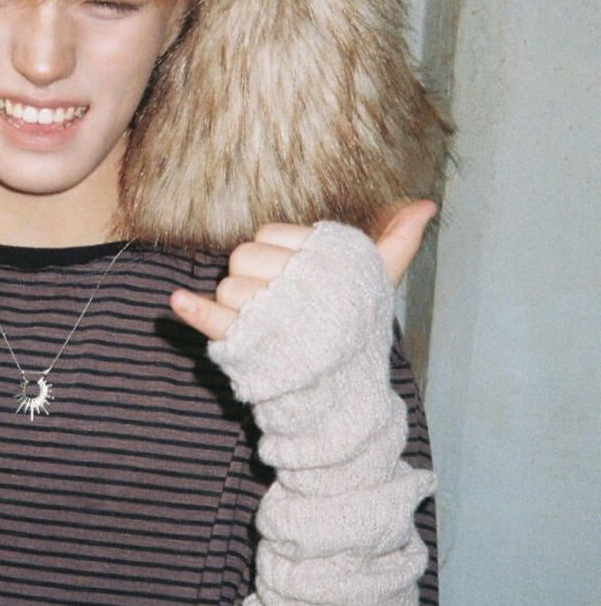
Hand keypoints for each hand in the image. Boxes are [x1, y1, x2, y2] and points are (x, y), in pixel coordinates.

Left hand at [169, 200, 436, 341]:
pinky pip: (210, 317)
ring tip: (261, 323)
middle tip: (277, 303)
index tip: (293, 278)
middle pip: (244, 257)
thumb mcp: (377, 284)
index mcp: (325, 264)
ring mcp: (269, 318)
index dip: (275, 254)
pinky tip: (178, 300)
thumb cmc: (356, 333)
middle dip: (252, 277)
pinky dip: (192, 309)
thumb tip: (426, 204)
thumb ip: (396, 242)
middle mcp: (298, 288)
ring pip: (227, 286)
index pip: (270, 234)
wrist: (345, 401)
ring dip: (234, 302)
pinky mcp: (244, 346)